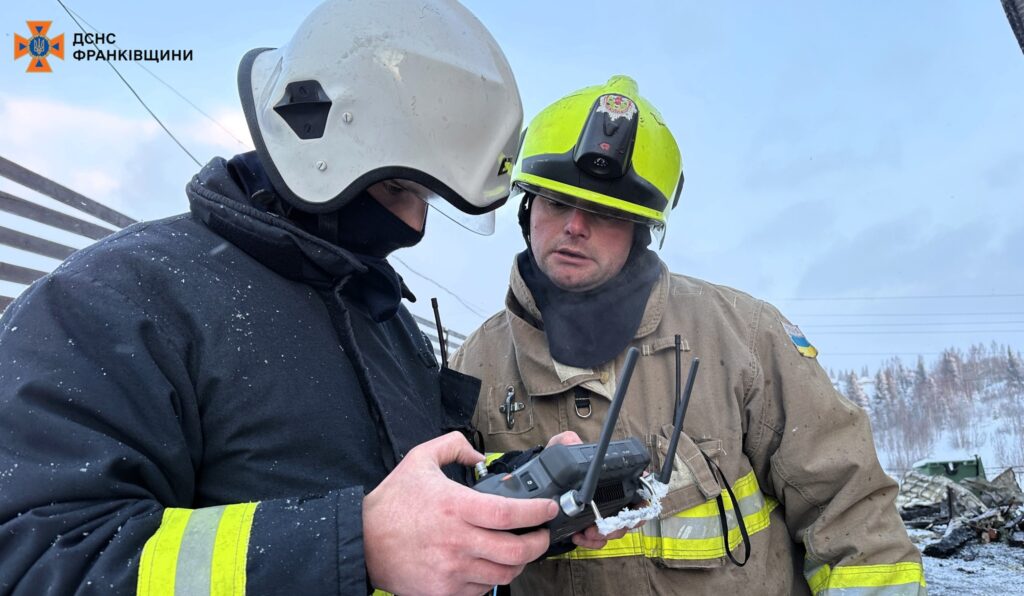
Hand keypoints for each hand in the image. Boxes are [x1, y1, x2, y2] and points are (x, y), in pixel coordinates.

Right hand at [363, 431, 558, 595]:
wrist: (363, 541)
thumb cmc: (391, 504)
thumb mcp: (419, 459)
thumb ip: (453, 447)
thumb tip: (480, 456)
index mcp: (455, 506)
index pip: (508, 513)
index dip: (536, 512)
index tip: (548, 508)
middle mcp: (457, 540)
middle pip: (515, 551)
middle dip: (538, 543)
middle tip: (541, 534)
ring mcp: (451, 569)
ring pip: (503, 574)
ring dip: (518, 563)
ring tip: (520, 551)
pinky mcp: (444, 590)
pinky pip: (482, 590)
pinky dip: (492, 578)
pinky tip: (490, 565)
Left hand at [544, 431, 632, 548]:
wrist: (537, 488)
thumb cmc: (555, 466)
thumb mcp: (559, 449)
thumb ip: (567, 441)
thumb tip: (575, 442)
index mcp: (611, 475)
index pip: (638, 484)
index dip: (643, 495)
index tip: (638, 503)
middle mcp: (612, 495)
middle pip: (633, 512)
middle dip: (625, 522)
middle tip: (609, 524)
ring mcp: (603, 513)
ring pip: (618, 529)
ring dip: (607, 533)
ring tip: (589, 532)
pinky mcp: (590, 528)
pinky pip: (600, 540)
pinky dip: (593, 541)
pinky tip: (579, 537)